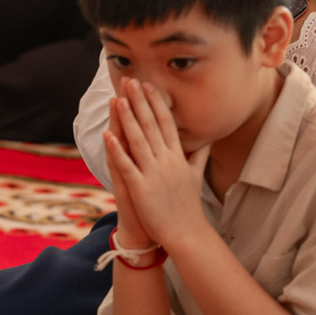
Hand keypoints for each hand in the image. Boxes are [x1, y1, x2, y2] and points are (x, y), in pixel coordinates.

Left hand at [104, 79, 209, 255]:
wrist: (187, 233)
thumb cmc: (189, 206)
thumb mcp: (196, 175)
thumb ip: (199, 154)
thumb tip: (207, 139)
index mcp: (178, 156)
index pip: (167, 122)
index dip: (156, 102)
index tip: (148, 85)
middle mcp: (167, 160)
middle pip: (151, 125)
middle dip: (139, 101)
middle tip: (130, 81)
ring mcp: (154, 173)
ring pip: (139, 140)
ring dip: (128, 118)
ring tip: (118, 99)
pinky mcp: (141, 188)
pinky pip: (127, 165)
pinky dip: (117, 150)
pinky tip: (108, 135)